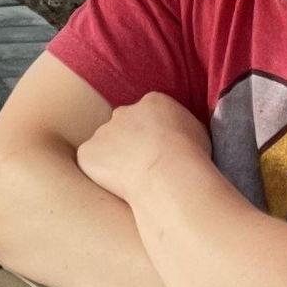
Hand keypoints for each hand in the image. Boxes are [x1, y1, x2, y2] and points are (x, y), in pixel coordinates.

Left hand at [76, 94, 211, 205]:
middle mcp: (124, 111)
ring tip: (133, 180)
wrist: (169, 174)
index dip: (152, 134)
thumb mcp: (198, 131)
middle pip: (122, 125)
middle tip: (143, 165)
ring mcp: (103, 131)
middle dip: (129, 142)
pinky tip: (118, 185)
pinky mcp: (88, 152)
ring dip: (114, 158)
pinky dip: (99, 172)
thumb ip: (181, 127)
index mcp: (153, 102)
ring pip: (105, 144)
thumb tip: (181, 134)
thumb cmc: (191, 158)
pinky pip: (90, 161)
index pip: (147, 113)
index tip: (159, 151)